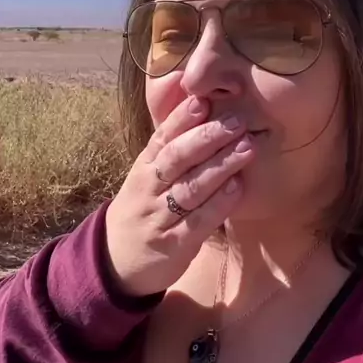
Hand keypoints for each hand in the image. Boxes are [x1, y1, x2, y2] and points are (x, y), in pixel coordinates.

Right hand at [105, 96, 253, 295]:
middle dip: (207, 137)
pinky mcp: (174, 244)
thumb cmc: (142, 209)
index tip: (203, 100)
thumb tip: (202, 109)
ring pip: (190, 187)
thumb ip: (172, 149)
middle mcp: (149, 188)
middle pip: (176, 158)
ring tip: (247, 147)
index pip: (162, 137)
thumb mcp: (148, 176)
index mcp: (144, 168)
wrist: (114, 261)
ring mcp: (160, 217)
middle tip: (237, 121)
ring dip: (220, 166)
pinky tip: (238, 187)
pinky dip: (218, 204)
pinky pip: (198, 221)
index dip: (182, 118)